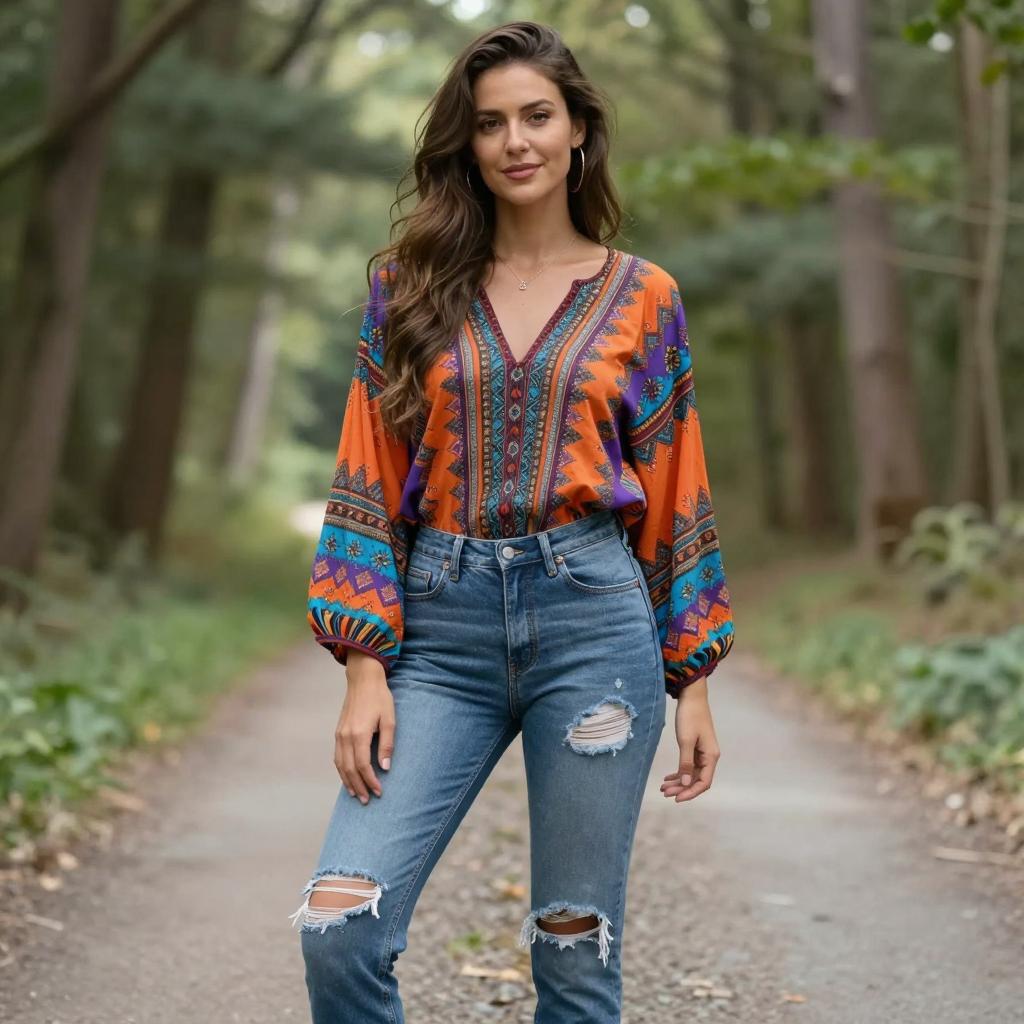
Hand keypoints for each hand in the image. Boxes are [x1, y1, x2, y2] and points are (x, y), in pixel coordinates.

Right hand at [334, 650, 394, 803]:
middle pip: (349, 769)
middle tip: (368, 800)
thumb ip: (387, 744)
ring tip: (357, 794)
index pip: (363, 765)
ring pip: (340, 765)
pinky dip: (341, 770)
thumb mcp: (390, 719)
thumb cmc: (380, 698)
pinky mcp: (338, 732)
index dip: (370, 781)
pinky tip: (348, 778)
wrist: (363, 680)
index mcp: (359, 734)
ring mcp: (339, 734)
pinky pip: (337, 756)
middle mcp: (346, 736)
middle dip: (359, 786)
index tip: (379, 791)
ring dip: (348, 782)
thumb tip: (386, 767)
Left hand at [660, 678, 719, 801]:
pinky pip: (688, 766)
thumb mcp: (686, 741)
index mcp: (711, 756)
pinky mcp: (695, 748)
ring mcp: (702, 753)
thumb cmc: (690, 717)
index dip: (691, 792)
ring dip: (678, 782)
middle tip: (664, 793)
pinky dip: (679, 772)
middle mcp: (709, 757)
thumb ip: (685, 763)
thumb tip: (685, 784)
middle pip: (696, 780)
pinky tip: (668, 778)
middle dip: (681, 788)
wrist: (692, 697)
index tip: (676, 798)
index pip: (703, 782)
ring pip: (691, 774)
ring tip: (663, 787)